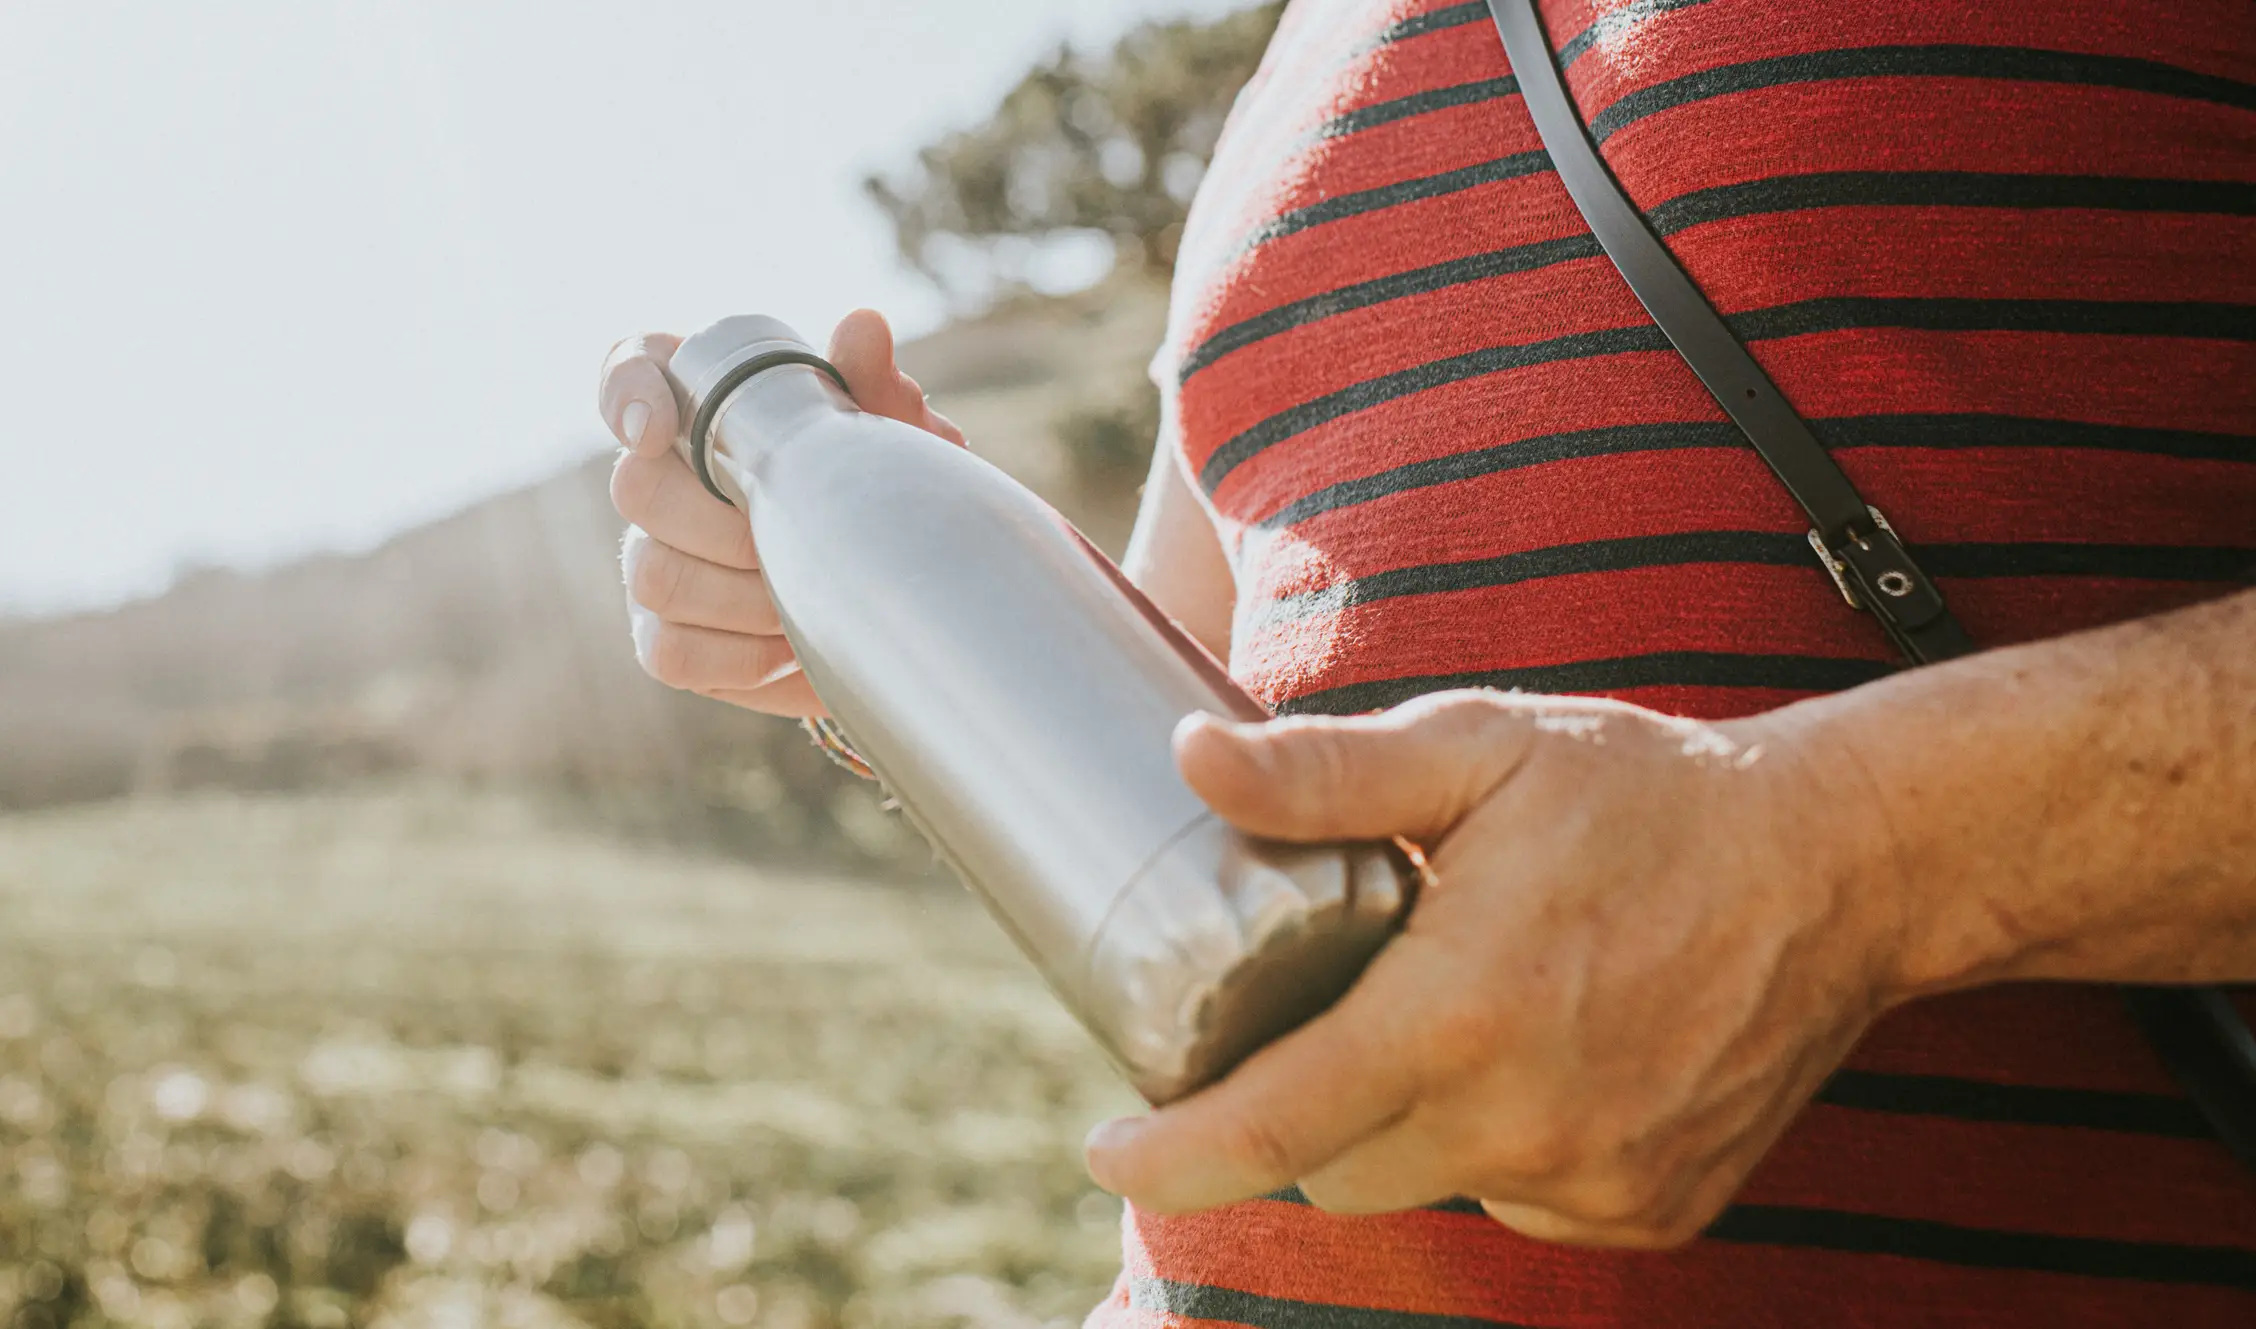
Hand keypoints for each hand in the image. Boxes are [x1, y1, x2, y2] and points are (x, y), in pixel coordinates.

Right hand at [598, 309, 965, 715]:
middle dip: (718, 523)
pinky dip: (738, 656)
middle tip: (792, 541)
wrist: (902, 596)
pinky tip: (789, 647)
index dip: (627, 394)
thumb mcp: (890, 441)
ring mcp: (654, 560)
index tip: (660, 430)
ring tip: (809, 599)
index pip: (630, 372)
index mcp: (704, 407)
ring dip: (741, 595)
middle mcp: (661, 480)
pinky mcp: (667, 638)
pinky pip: (669, 651)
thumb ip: (872, 385)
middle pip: (634, 489)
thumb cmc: (882, 495)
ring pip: (652, 574)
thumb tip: (861, 326)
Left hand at [1083, 690, 1908, 1247]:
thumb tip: (1191, 762)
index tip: (1109, 1146)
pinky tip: (1527, 1059)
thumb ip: (1326, 772)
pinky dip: (1492, 1147)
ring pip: (1424, 1187)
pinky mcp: (1649, 1208)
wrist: (1838, 865)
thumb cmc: (1644, 795)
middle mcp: (1525, 1127)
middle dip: (1287, 1118)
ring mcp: (1595, 1183)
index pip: (1271, 1128)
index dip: (1170, 1152)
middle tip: (1287, 1031)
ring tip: (1427, 1019)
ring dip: (1394, 1126)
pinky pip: (1519, 1202)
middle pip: (1333, 1172)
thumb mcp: (1478, 750)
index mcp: (1461, 1018)